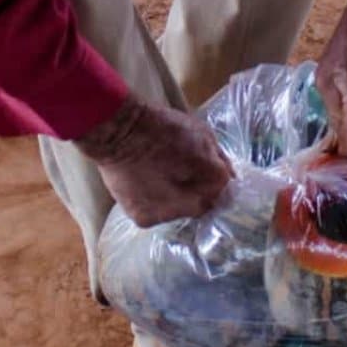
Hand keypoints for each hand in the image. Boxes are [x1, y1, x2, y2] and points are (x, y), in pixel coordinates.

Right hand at [76, 97, 233, 226]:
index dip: (214, 181)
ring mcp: (169, 215)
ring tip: (161, 179)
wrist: (119, 133)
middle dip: (197, 192)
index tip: (204, 172)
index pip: (225, 191)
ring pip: (180, 212)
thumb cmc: (162, 126)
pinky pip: (157, 213)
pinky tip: (147, 186)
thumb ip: (218, 157)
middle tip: (180, 174)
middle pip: (203, 204)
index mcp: (213, 178)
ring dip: (176, 200)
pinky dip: (156, 203)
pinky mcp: (145, 220)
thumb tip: (228, 175)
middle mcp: (196, 204)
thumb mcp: (200, 131)